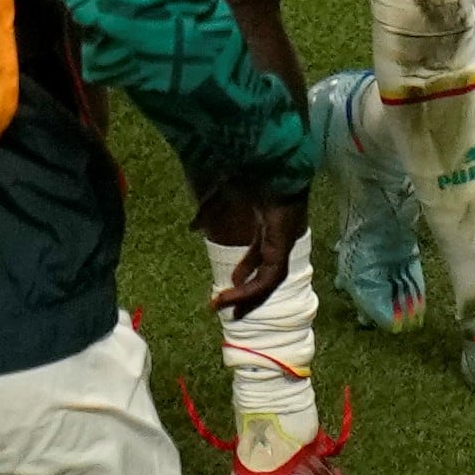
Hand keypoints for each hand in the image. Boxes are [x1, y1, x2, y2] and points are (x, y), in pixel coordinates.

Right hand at [197, 186, 306, 319]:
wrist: (268, 163)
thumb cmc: (249, 174)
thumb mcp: (220, 197)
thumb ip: (207, 213)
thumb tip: (192, 228)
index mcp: (269, 228)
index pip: (259, 259)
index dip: (245, 274)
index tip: (230, 284)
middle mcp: (278, 240)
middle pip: (265, 276)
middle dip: (247, 295)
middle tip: (227, 311)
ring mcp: (282, 244)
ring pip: (268, 282)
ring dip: (248, 298)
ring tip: (227, 309)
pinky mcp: (282, 246)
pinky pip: (270, 276)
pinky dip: (253, 286)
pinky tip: (234, 290)